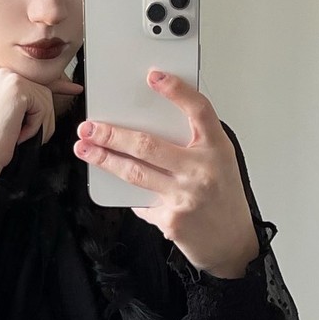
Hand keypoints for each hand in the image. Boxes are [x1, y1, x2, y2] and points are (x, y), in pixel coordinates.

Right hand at [0, 62, 83, 176]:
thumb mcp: (7, 111)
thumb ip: (25, 98)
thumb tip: (60, 86)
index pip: (31, 77)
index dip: (55, 85)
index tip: (74, 89)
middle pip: (42, 89)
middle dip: (42, 116)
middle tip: (25, 134)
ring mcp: (7, 77)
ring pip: (45, 99)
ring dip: (39, 124)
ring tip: (18, 135)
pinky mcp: (16, 89)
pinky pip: (42, 107)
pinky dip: (35, 126)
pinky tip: (18, 134)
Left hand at [72, 69, 260, 274]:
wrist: (233, 244)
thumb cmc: (223, 199)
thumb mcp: (219, 163)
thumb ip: (192, 145)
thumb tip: (147, 130)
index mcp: (217, 149)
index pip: (199, 111)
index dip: (177, 91)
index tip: (154, 76)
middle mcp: (202, 171)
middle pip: (148, 145)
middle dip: (112, 134)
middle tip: (90, 127)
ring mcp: (185, 196)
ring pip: (134, 172)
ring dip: (104, 159)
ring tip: (85, 149)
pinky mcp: (170, 219)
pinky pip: (140, 201)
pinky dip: (131, 194)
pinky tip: (122, 188)